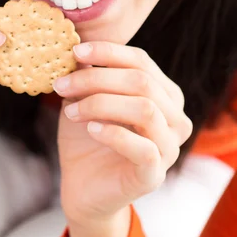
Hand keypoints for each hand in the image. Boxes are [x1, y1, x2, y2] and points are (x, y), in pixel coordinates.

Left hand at [54, 41, 192, 226]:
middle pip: (142, 82)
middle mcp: (175, 118)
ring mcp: (169, 148)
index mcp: (164, 94)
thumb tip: (81, 49)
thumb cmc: (88, 136)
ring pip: (145, 109)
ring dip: (100, 104)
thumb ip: (89, 75)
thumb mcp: (86, 98)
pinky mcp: (155, 174)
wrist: (83, 186)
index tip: (75, 51)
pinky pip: (143, 148)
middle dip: (96, 78)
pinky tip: (90, 129)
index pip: (141, 61)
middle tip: (62, 85)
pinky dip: (113, 133)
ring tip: (70, 110)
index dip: (108, 52)